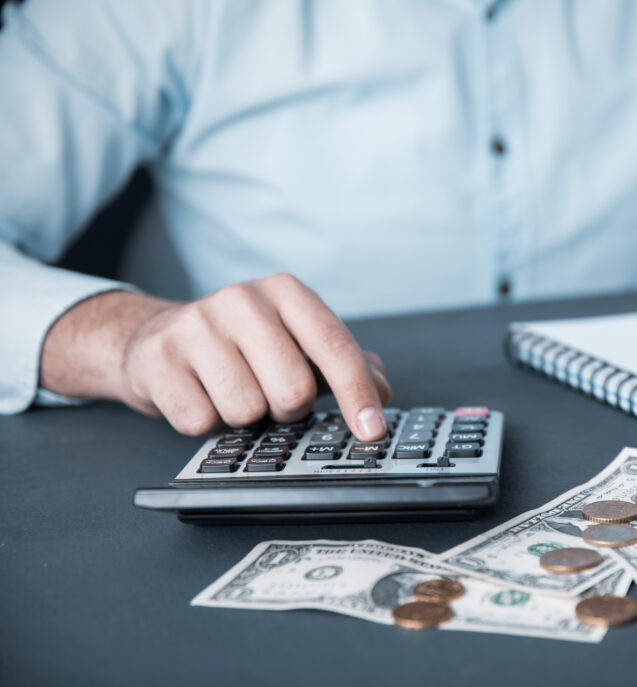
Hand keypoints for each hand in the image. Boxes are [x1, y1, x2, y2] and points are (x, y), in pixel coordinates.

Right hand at [40, 273, 390, 437]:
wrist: (156, 337)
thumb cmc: (242, 345)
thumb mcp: (298, 343)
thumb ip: (346, 364)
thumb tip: (382, 390)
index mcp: (285, 292)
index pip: (334, 346)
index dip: (357, 393)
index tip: (372, 431)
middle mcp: (241, 299)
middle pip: (293, 389)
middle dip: (289, 409)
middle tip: (271, 397)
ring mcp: (195, 326)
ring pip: (247, 410)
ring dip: (245, 417)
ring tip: (231, 392)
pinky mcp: (158, 358)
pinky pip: (200, 422)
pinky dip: (206, 423)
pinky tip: (200, 396)